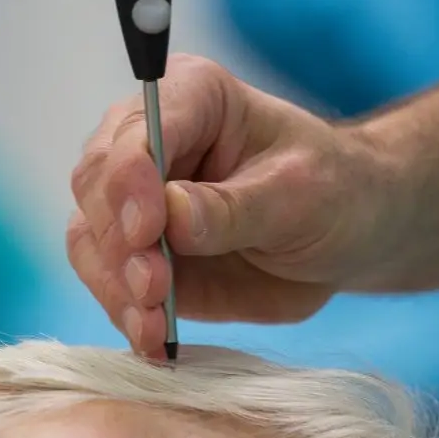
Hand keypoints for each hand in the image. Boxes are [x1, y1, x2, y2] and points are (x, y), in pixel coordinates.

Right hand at [68, 54, 380, 353]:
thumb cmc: (333, 191)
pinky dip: (124, 313)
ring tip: (152, 324)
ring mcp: (136, 199)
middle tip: (153, 288)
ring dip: (114, 284)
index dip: (131, 179)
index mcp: (193, 96)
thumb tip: (168, 217)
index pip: (138, 130)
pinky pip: (108, 281)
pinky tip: (152, 341)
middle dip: (118, 240)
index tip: (147, 231)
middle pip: (97, 182)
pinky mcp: (137, 254)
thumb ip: (232, 208)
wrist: (348, 235)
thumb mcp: (297, 195)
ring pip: (90, 236)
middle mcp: (148, 140)